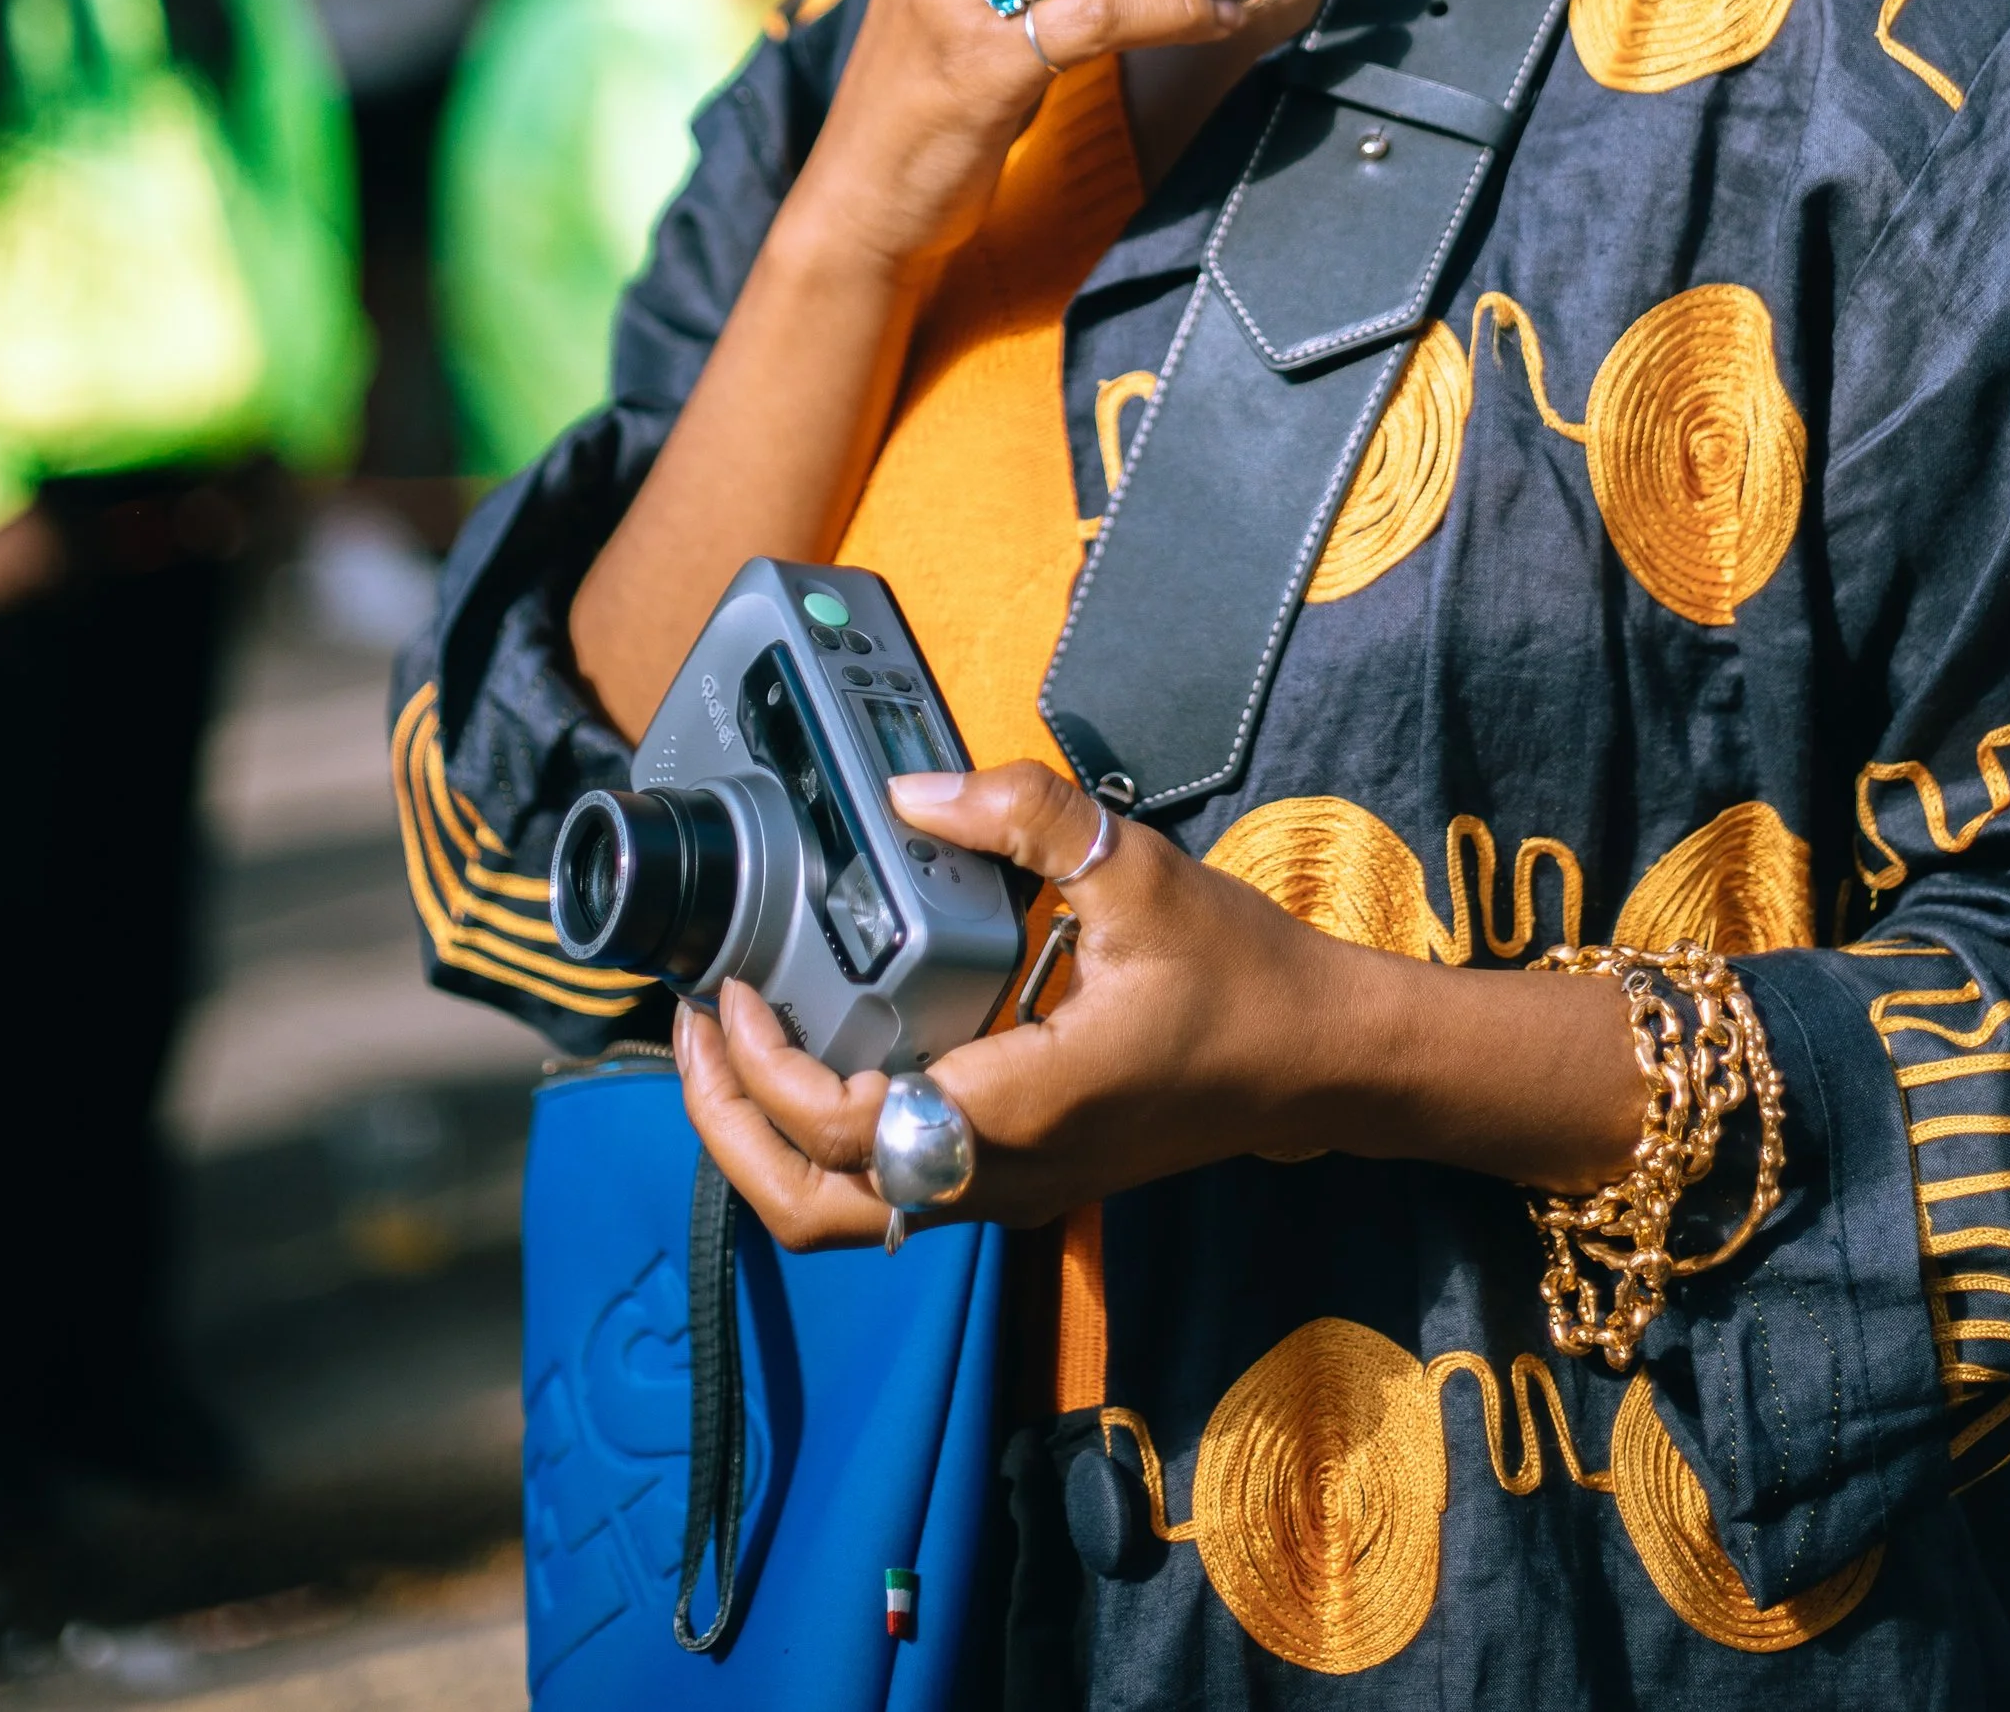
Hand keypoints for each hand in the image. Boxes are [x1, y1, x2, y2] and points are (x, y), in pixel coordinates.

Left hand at [671, 760, 1646, 1247]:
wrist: (1321, 1061)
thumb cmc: (1240, 977)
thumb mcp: (1138, 872)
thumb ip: (1024, 819)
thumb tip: (915, 791)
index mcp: (1016, 1111)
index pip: (846, 1131)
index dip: (764, 1072)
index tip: (729, 989)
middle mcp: (998, 1175)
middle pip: (814, 1212)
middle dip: (729, 1132)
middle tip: (689, 1035)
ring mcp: (1009, 1190)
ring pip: (847, 1217)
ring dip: (768, 1146)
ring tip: (730, 1053)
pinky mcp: (1022, 1178)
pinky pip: (892, 1190)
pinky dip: (828, 1143)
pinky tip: (822, 1055)